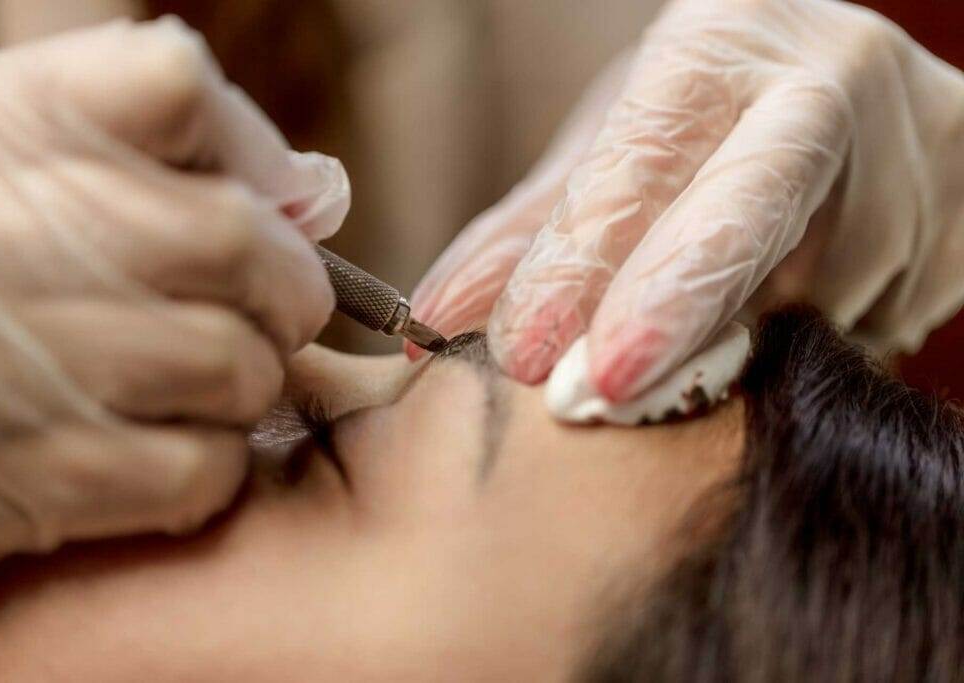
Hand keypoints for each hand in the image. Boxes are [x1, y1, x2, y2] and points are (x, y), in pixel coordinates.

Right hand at [0, 18, 348, 583]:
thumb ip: (152, 141)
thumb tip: (314, 190)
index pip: (173, 85)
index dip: (247, 151)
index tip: (263, 199)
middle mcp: (13, 232)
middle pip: (250, 248)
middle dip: (281, 288)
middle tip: (252, 306)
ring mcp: (30, 361)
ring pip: (242, 369)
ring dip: (242, 380)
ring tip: (186, 377)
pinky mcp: (33, 482)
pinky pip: (202, 470)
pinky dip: (204, 463)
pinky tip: (149, 442)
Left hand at [409, 0, 963, 403]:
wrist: (855, 97)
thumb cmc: (704, 116)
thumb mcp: (612, 145)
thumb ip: (532, 233)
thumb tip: (435, 321)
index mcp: (728, 44)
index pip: (650, 154)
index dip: (589, 257)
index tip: (525, 348)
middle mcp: (832, 92)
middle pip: (747, 220)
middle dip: (670, 316)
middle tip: (588, 400)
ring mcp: (911, 171)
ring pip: (807, 304)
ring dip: (723, 362)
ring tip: (655, 383)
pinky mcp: (956, 244)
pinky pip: (857, 336)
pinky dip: (785, 368)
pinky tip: (748, 365)